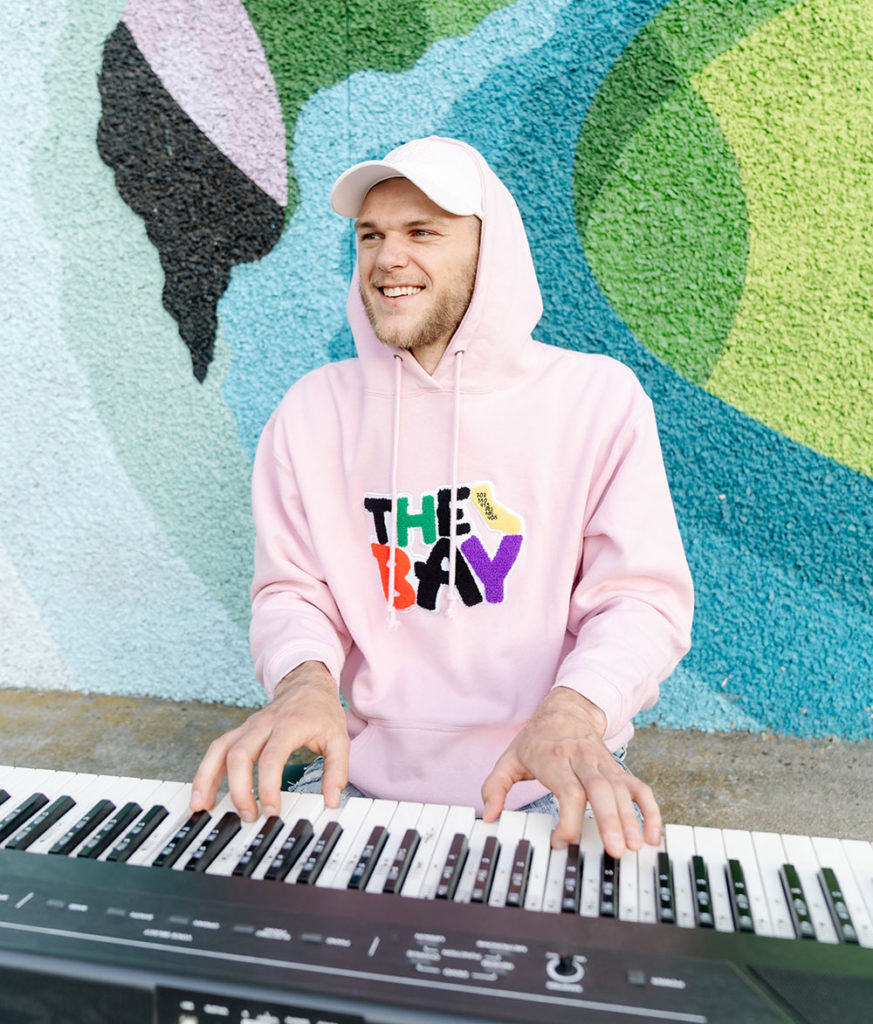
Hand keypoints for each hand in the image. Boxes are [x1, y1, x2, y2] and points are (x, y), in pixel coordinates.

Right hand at [190, 661, 348, 821]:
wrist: (307, 684)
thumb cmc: (321, 712)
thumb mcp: (339, 738)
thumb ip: (337, 770)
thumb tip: (332, 800)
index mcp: (288, 726)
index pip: (271, 758)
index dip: (268, 787)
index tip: (272, 812)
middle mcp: (263, 725)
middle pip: (239, 755)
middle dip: (238, 789)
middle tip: (248, 815)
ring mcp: (248, 727)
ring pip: (220, 750)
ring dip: (208, 779)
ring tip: (201, 807)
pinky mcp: (240, 732)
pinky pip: (217, 750)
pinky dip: (206, 771)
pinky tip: (202, 794)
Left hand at [480, 686, 660, 857]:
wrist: (566, 710)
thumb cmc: (537, 740)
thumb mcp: (509, 758)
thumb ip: (495, 786)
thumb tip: (490, 814)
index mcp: (554, 759)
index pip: (568, 790)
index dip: (568, 819)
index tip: (561, 841)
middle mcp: (582, 760)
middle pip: (600, 789)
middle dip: (610, 819)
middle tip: (616, 849)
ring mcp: (603, 765)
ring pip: (621, 790)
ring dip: (631, 818)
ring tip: (635, 847)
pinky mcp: (619, 770)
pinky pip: (639, 788)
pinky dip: (649, 810)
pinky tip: (652, 834)